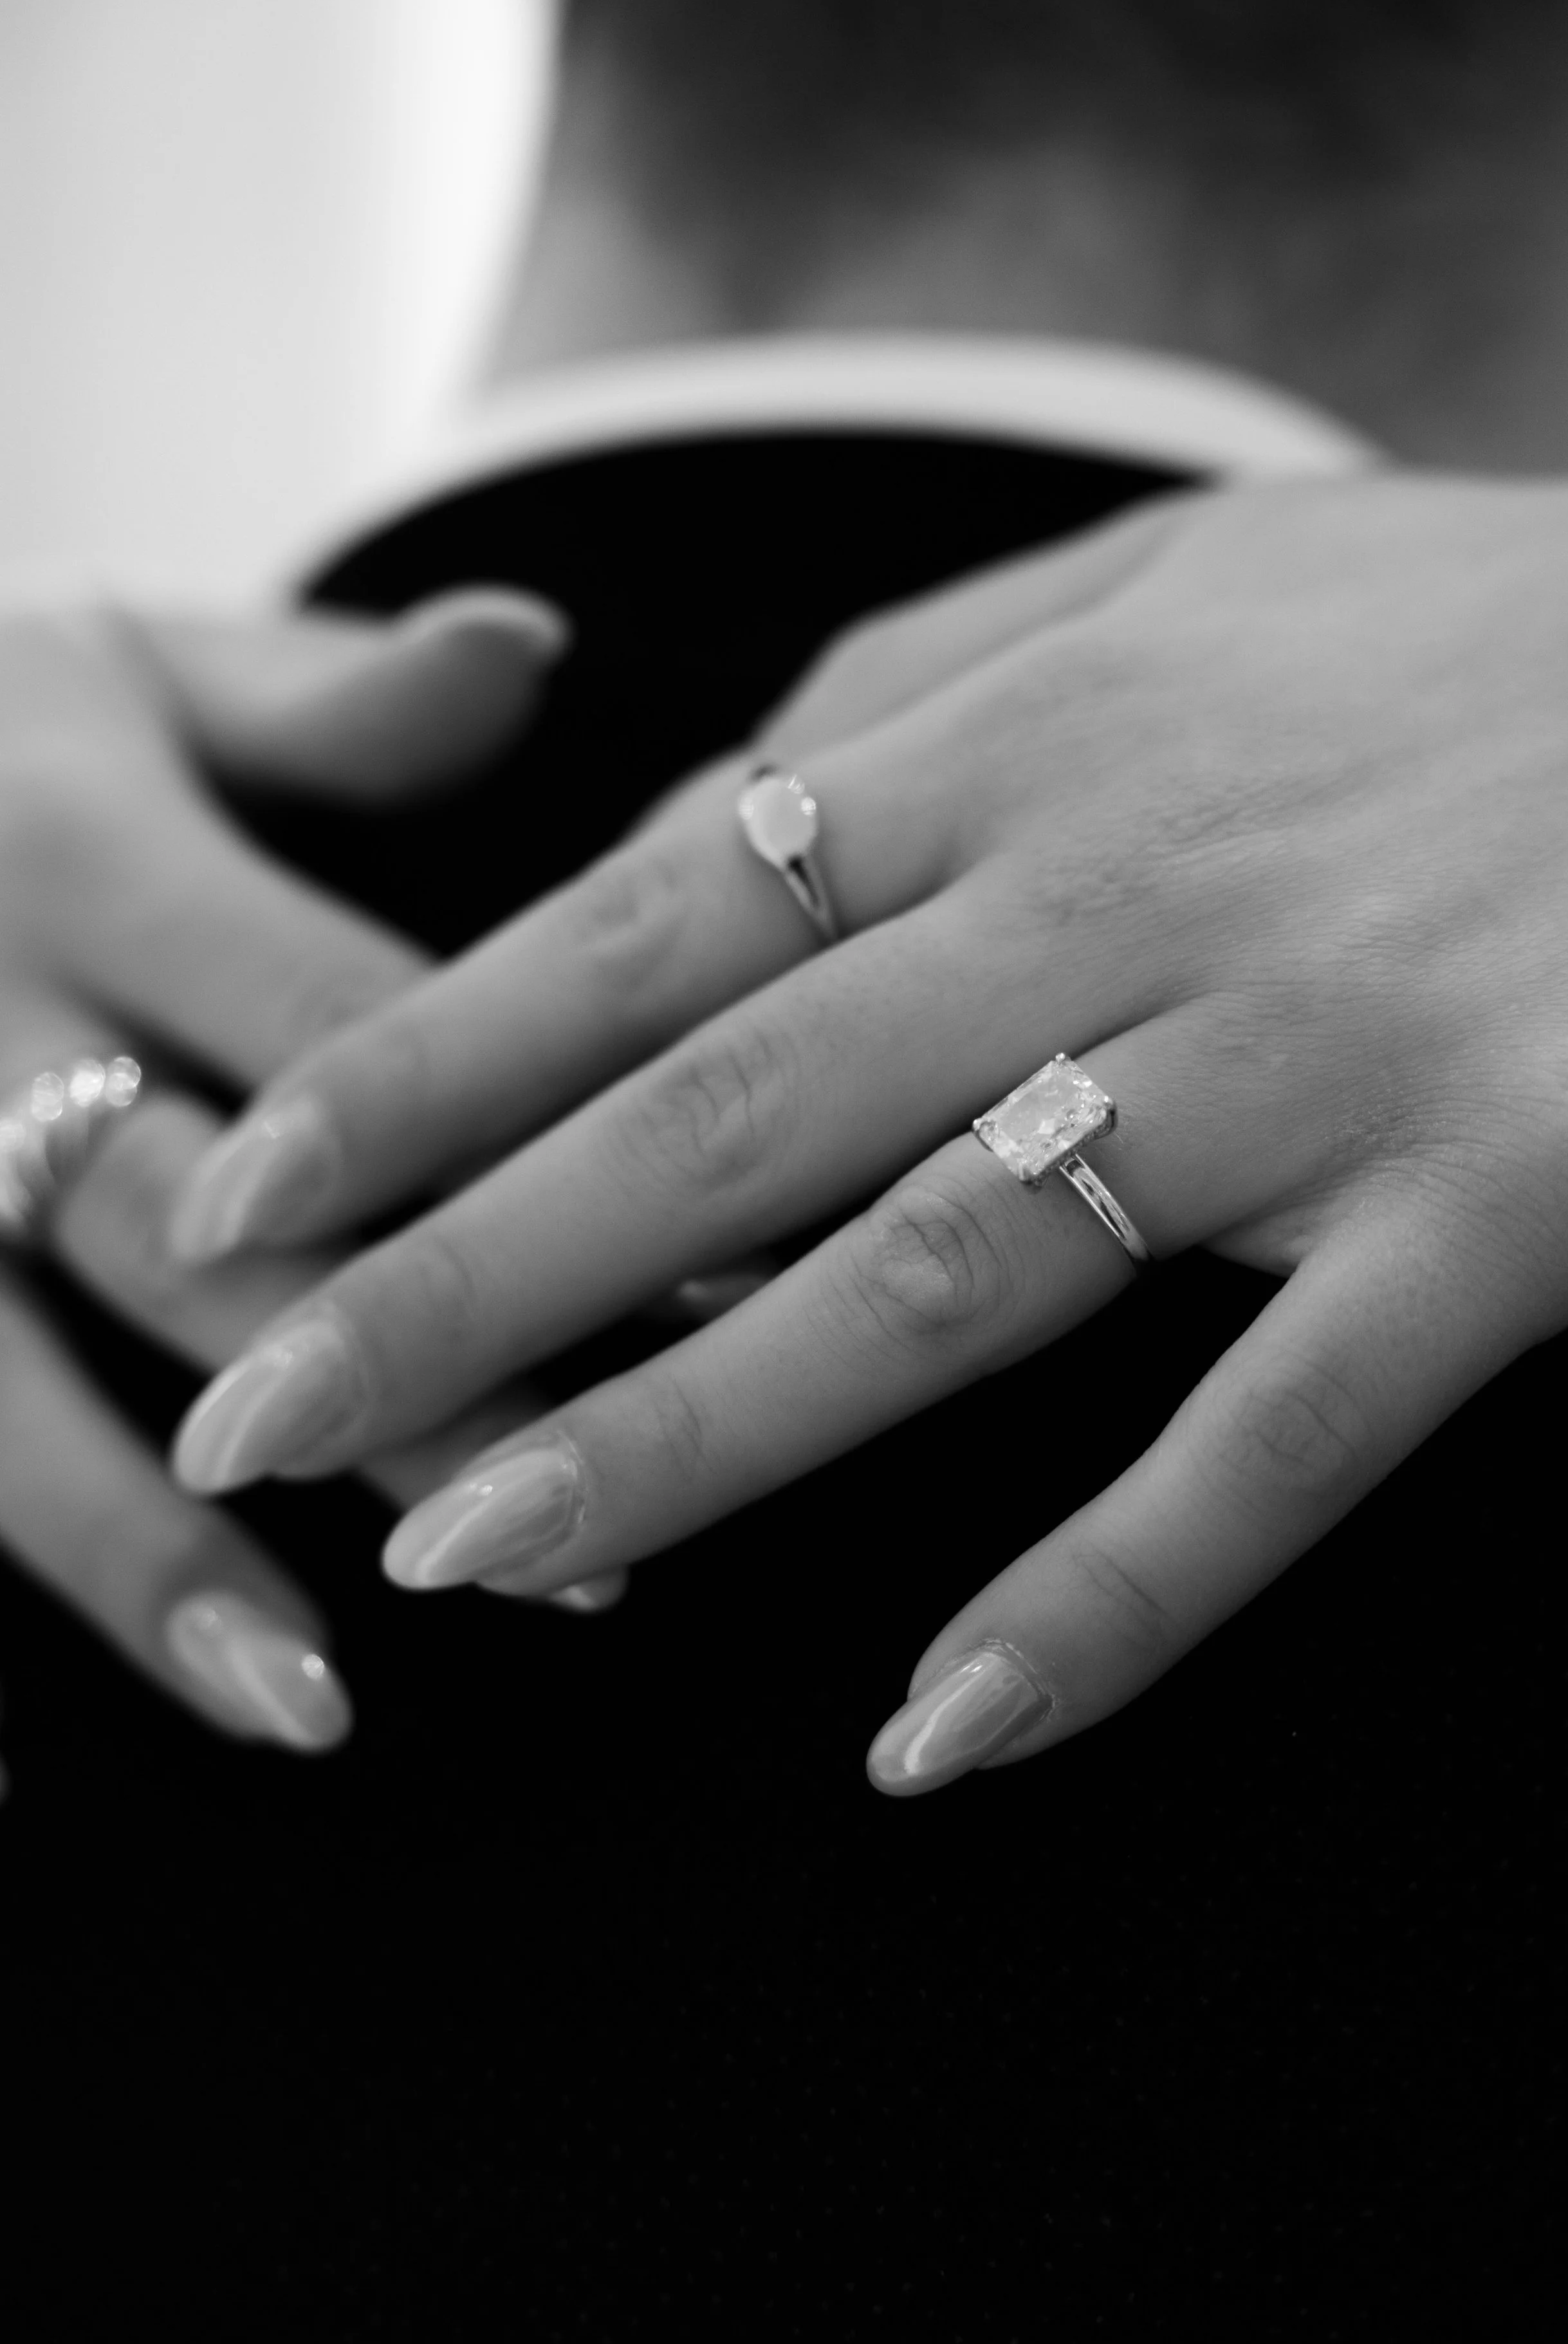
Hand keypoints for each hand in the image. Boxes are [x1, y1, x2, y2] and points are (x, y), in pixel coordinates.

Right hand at [0, 585, 600, 1791]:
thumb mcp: (127, 666)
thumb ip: (328, 693)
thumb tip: (538, 641)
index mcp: (82, 849)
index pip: (342, 1031)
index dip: (520, 1160)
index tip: (710, 1287)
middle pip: (187, 1234)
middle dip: (380, 1387)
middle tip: (564, 1537)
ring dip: (151, 1551)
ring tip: (312, 1702)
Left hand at [163, 477, 1567, 1790]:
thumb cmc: (1465, 630)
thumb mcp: (1168, 569)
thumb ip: (919, 678)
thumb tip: (688, 813)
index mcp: (1023, 748)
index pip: (644, 929)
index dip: (423, 1068)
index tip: (246, 1195)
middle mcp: (1118, 901)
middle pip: (724, 1116)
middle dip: (463, 1277)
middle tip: (256, 1419)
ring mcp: (1310, 1062)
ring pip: (938, 1279)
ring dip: (693, 1434)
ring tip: (486, 1554)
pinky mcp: (1508, 1201)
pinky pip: (1276, 1433)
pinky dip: (1113, 1593)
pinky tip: (946, 1731)